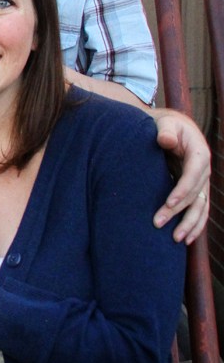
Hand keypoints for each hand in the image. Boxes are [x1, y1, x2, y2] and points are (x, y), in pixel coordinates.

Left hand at [152, 108, 210, 243]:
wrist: (172, 129)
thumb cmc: (166, 125)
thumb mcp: (165, 123)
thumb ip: (165, 132)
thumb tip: (165, 140)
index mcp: (199, 153)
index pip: (194, 174)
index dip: (183, 189)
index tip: (169, 203)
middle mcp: (204, 170)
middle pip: (195, 194)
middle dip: (177, 210)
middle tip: (157, 223)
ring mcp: (202, 183)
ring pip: (200, 207)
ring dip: (189, 224)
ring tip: (176, 239)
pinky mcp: (196, 191)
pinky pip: (199, 210)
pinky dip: (195, 225)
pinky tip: (187, 239)